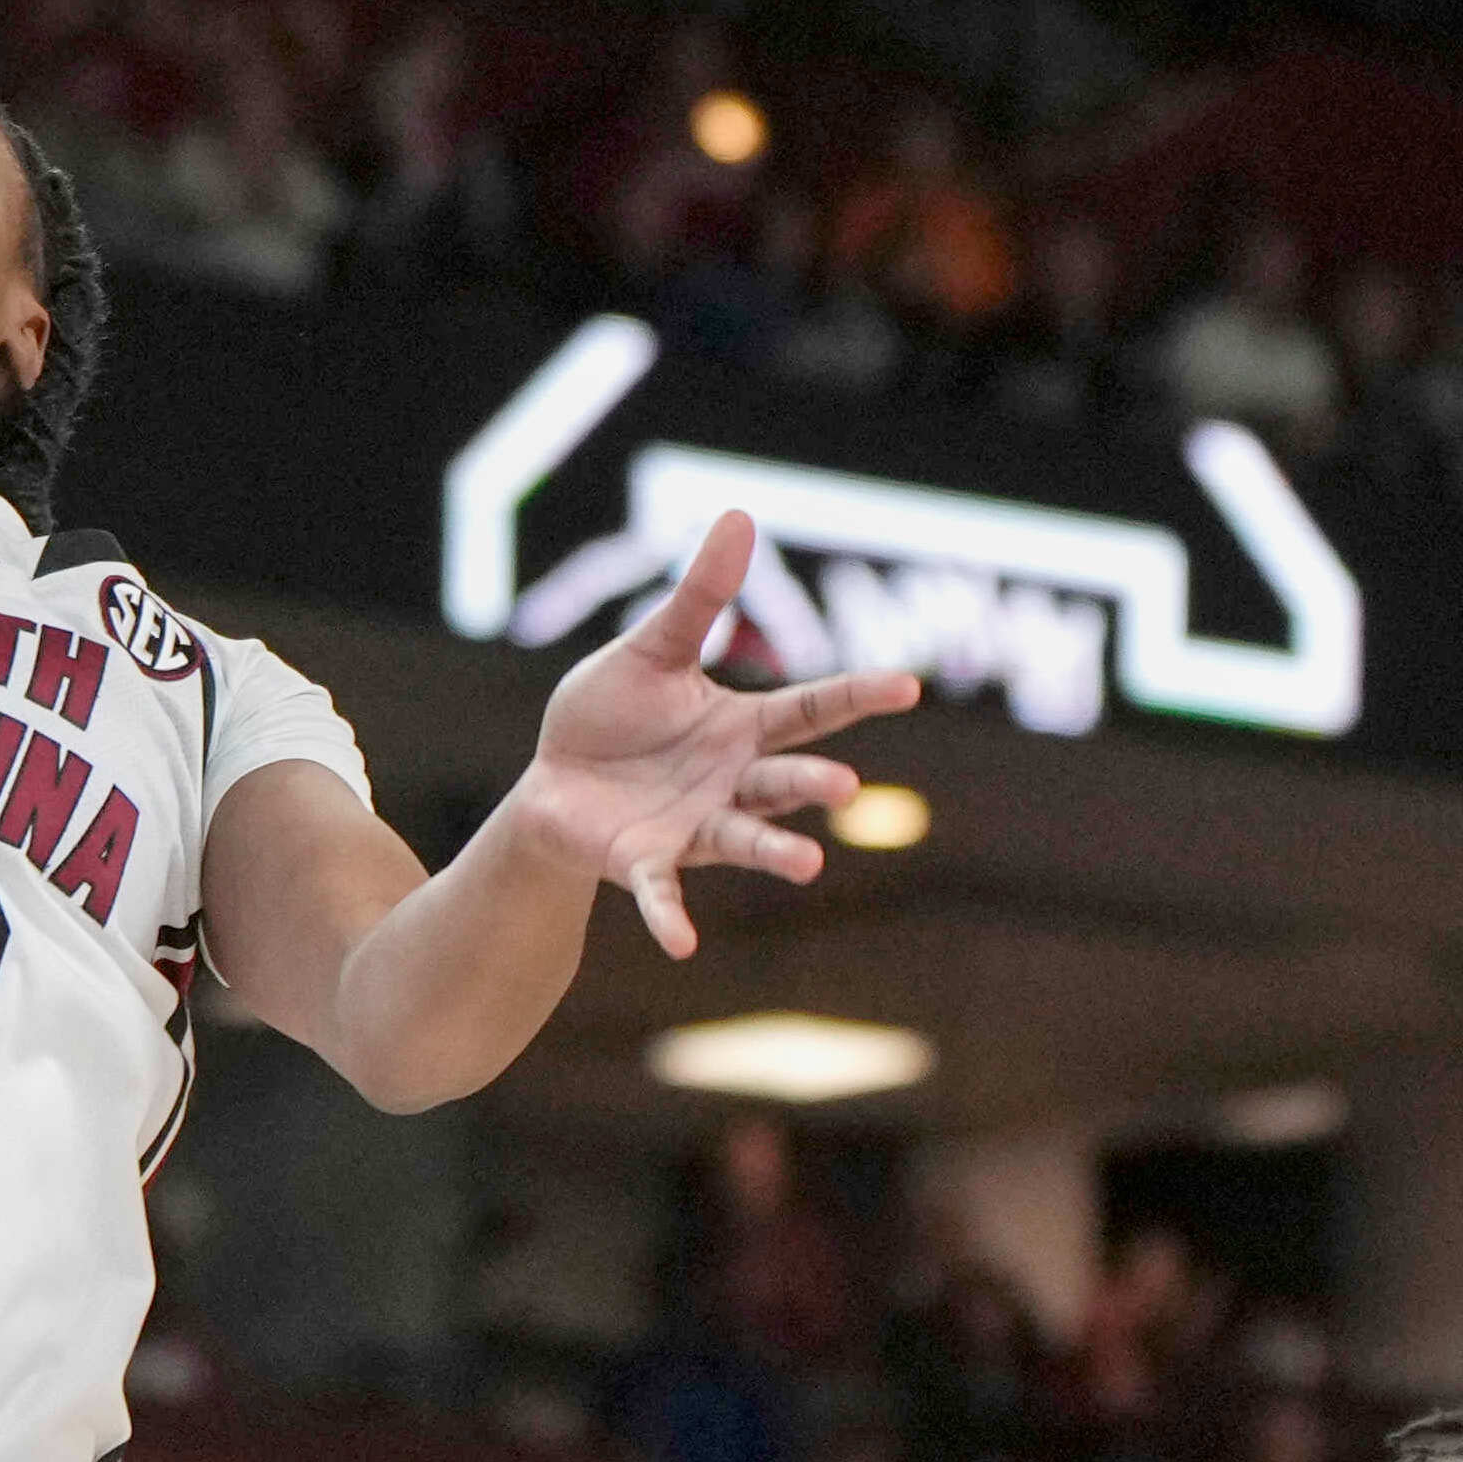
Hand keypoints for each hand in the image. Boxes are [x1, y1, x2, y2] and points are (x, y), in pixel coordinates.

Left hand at [500, 506, 922, 958]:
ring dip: (775, 853)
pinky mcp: (644, 864)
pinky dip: (671, 918)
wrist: (553, 784)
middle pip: (784, 781)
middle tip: (846, 787)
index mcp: (740, 728)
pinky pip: (663, 893)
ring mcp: (693, 829)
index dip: (857, 695)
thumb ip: (698, 598)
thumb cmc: (611, 716)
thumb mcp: (651, 649)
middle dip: (815, 785)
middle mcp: (730, 783)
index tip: (909, 685)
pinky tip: (682, 946)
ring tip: (807, 865)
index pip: (811, 708)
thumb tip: (741, 516)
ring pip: (744, 840)